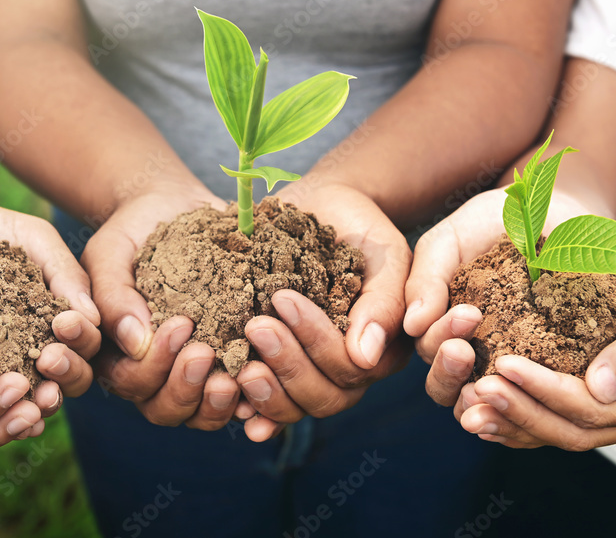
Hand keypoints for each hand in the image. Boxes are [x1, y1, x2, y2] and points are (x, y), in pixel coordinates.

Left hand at [0, 199, 100, 409]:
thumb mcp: (32, 238)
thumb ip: (64, 271)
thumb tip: (93, 317)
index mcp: (61, 323)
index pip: (87, 346)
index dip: (82, 340)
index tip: (65, 323)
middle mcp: (39, 352)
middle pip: (70, 380)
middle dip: (66, 371)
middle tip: (47, 356)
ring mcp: (3, 371)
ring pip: (32, 401)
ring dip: (35, 399)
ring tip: (22, 386)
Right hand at [82, 180, 255, 431]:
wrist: (172, 210)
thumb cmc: (132, 232)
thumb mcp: (110, 253)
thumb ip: (113, 296)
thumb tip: (136, 341)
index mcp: (118, 354)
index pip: (130, 381)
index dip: (154, 363)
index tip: (180, 324)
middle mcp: (154, 374)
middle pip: (164, 409)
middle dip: (186, 388)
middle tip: (206, 353)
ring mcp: (192, 374)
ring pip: (201, 414)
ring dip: (218, 403)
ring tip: (238, 375)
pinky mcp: (228, 364)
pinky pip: (241, 397)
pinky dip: (255, 397)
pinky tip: (267, 376)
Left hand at [229, 180, 411, 437]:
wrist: (319, 207)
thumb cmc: (355, 224)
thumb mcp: (381, 250)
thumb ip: (383, 300)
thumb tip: (365, 356)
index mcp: (381, 346)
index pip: (352, 367)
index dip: (317, 340)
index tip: (283, 298)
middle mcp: (350, 370)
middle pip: (325, 396)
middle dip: (288, 365)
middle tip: (255, 326)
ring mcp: (315, 374)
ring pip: (295, 407)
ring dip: (267, 393)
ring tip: (238, 367)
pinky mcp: (280, 370)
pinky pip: (269, 406)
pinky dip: (251, 408)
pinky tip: (232, 401)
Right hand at [404, 190, 587, 405]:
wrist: (552, 211)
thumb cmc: (491, 224)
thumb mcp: (448, 242)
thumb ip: (425, 279)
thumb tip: (411, 325)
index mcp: (438, 327)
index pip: (428, 351)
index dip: (440, 339)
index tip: (468, 314)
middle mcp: (467, 353)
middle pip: (446, 387)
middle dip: (450, 373)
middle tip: (465, 351)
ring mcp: (506, 366)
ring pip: (484, 403)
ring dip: (483, 397)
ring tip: (494, 380)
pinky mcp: (547, 372)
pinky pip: (533, 401)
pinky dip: (529, 404)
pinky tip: (535, 393)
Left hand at [455, 231, 615, 449]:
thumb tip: (603, 389)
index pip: (599, 410)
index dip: (549, 392)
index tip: (505, 364)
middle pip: (574, 430)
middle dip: (522, 412)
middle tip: (477, 389)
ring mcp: (614, 412)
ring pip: (557, 431)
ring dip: (511, 423)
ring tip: (468, 408)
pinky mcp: (588, 400)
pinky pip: (549, 419)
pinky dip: (514, 419)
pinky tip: (479, 410)